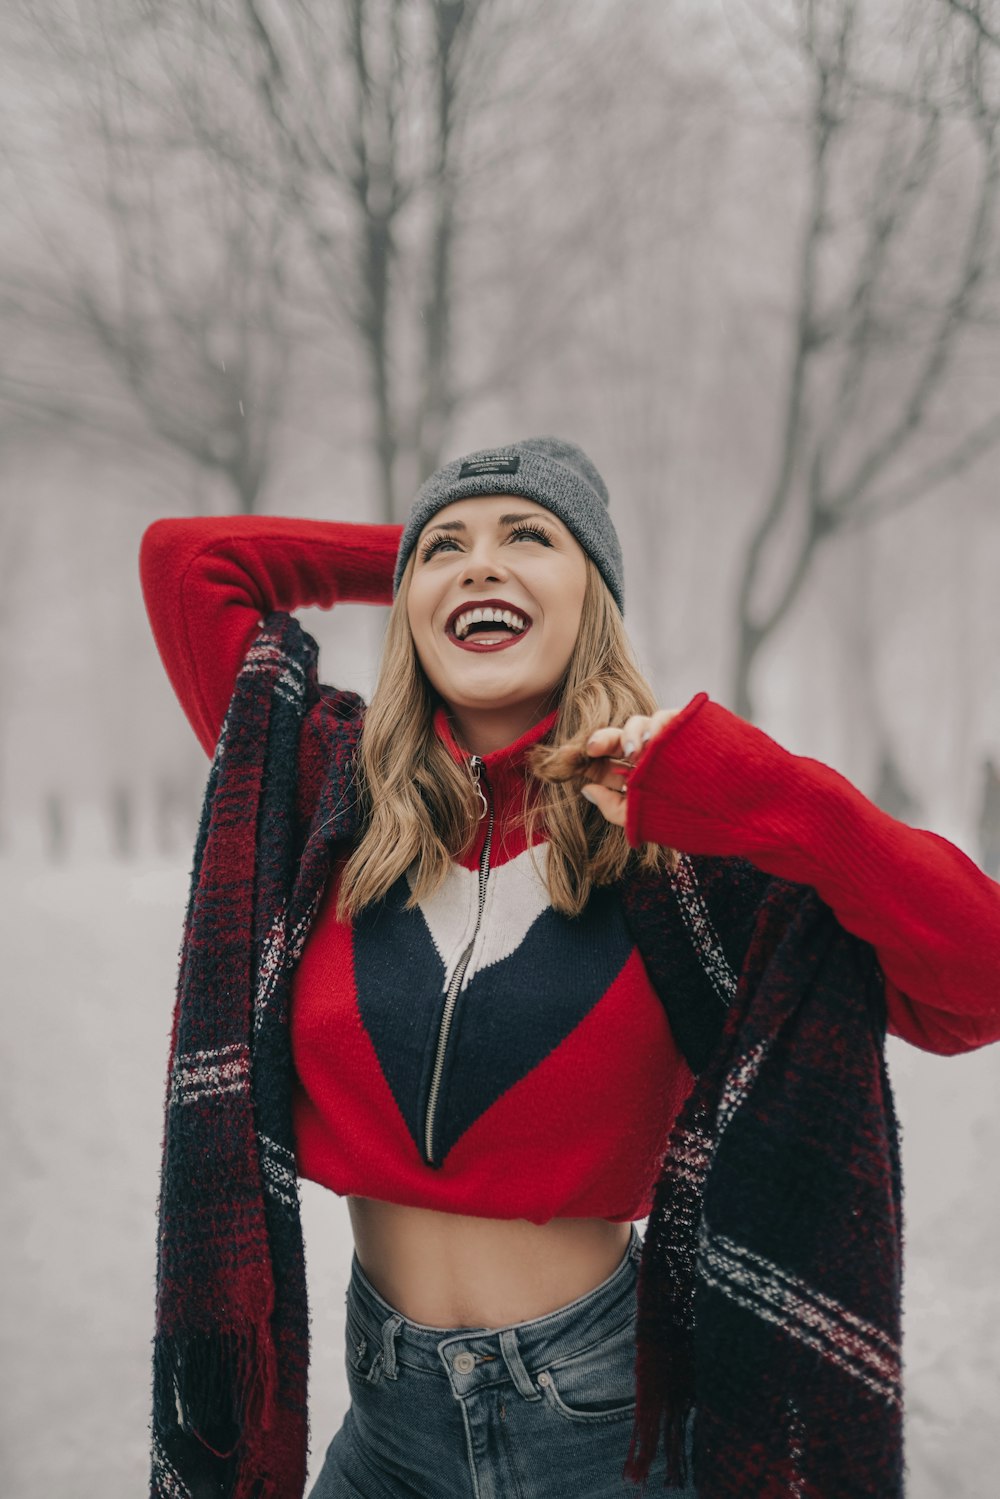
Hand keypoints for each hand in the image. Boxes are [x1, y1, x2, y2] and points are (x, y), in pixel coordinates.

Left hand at [580, 709, 681, 825]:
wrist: (733, 813)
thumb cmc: (688, 817)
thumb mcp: (644, 818)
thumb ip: (613, 808)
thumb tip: (586, 789)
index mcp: (635, 770)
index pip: (608, 756)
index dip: (592, 752)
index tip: (581, 756)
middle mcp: (650, 751)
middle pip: (620, 735)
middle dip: (605, 738)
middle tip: (595, 747)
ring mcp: (670, 738)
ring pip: (643, 722)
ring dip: (634, 734)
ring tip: (635, 753)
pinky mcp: (690, 726)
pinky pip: (669, 716)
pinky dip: (661, 725)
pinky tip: (659, 741)